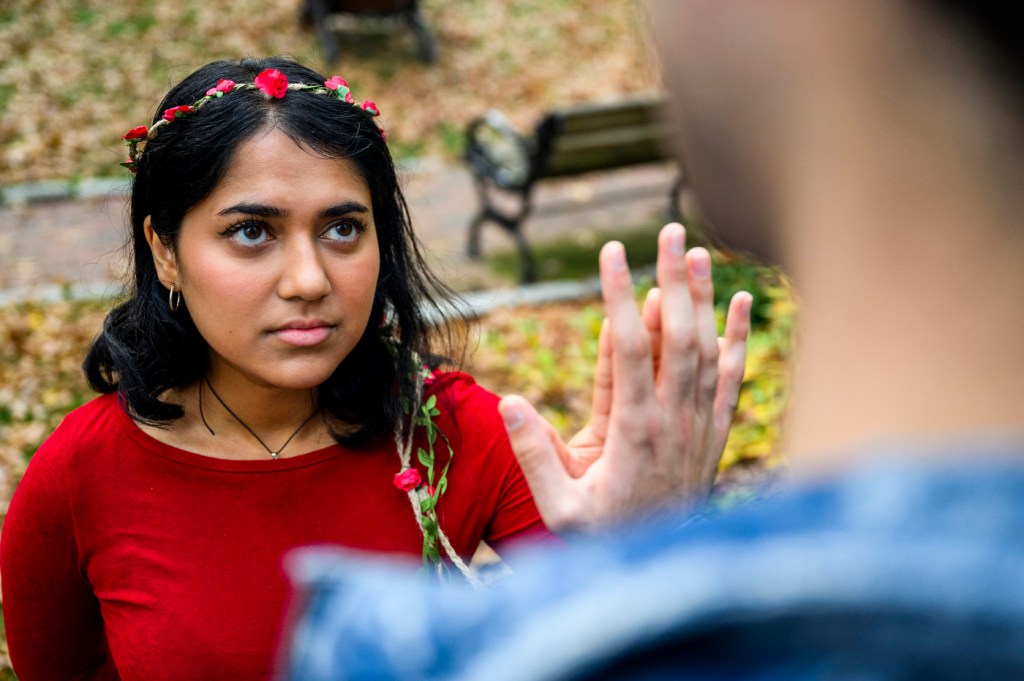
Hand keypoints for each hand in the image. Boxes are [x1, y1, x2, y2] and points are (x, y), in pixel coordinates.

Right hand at [498, 223, 751, 530]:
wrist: (661, 570)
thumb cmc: (602, 538)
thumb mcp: (559, 509)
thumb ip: (534, 454)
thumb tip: (510, 401)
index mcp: (635, 432)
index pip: (631, 350)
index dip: (619, 297)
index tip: (612, 252)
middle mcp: (674, 420)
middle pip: (678, 337)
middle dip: (672, 280)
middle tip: (670, 232)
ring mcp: (700, 425)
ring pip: (707, 350)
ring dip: (703, 299)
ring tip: (697, 251)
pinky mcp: (715, 432)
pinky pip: (733, 377)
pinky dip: (738, 338)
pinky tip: (741, 301)